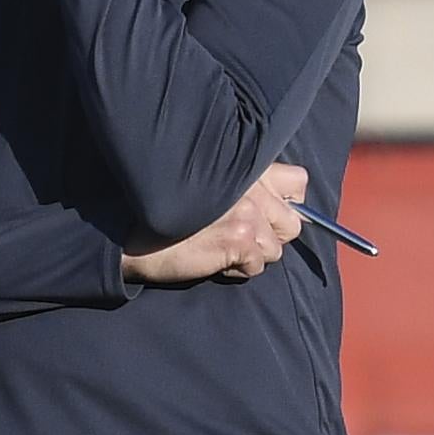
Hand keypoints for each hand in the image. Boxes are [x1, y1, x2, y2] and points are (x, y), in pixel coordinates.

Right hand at [122, 163, 307, 283]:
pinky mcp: (240, 239)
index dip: (288, 203)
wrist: (134, 231)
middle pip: (292, 223)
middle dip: (270, 236)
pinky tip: (214, 257)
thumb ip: (249, 186)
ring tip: (220, 246)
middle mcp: (254, 184)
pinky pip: (256, 266)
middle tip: (239, 236)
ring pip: (275, 249)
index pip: (299, 181)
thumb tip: (283, 209)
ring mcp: (249, 211)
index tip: (268, 213)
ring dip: (250, 255)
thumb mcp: (213, 184)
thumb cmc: (171, 209)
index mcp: (249, 165)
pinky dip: (237, 269)